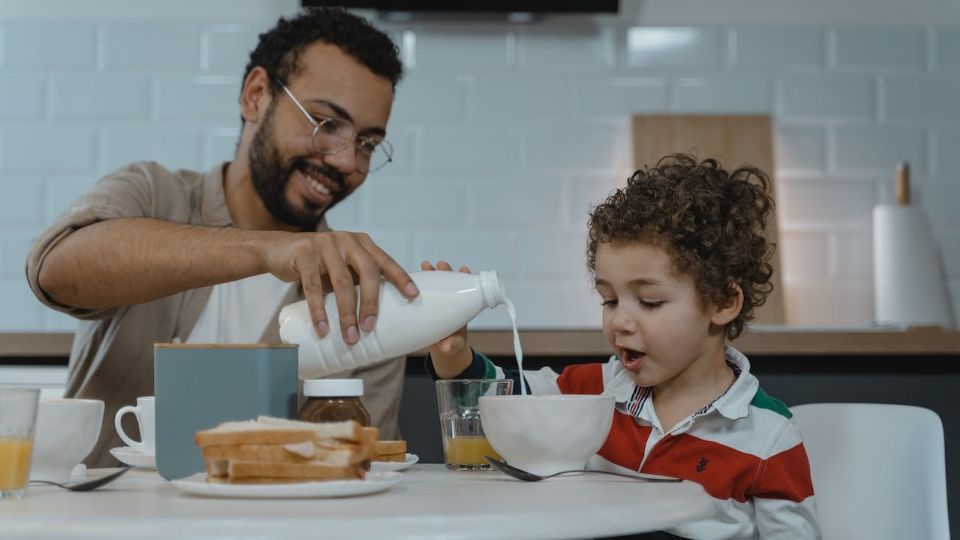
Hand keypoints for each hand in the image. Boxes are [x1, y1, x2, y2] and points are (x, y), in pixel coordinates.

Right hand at [264, 230, 418, 343]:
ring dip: (347, 313)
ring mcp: (325, 244)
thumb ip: (357, 279)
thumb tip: (379, 317)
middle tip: (370, 328)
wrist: (277, 250)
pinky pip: (313, 285)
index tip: (413, 296)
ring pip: (342, 282)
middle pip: (367, 271)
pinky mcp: (304, 253)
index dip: (400, 278)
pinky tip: (322, 328)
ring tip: (350, 337)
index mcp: (362, 243)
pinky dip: (318, 310)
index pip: (385, 261)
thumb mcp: (341, 266)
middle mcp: (347, 240)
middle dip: (371, 302)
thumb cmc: (317, 264)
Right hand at [421, 260, 473, 376]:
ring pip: (434, 283)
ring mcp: (436, 301)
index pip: (465, 288)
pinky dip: (414, 284)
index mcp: (461, 306)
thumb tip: (446, 346)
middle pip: (449, 282)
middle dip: (445, 271)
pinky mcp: (424, 304)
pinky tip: (407, 278)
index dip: (465, 278)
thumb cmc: (452, 343)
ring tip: (425, 265)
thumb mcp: (454, 344)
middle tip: (440, 265)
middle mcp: (449, 300)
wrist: (442, 348)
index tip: (464, 269)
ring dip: (430, 273)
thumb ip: (452, 344)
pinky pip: (419, 292)